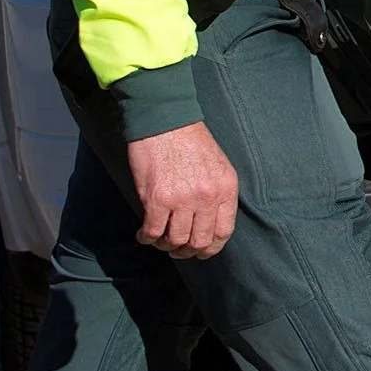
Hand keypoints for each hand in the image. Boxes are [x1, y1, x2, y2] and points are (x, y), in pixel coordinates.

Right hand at [128, 122, 238, 259]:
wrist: (164, 119)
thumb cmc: (189, 139)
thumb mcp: (217, 165)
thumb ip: (216, 193)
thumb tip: (208, 221)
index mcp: (226, 189)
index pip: (223, 233)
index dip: (210, 248)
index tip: (200, 250)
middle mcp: (207, 197)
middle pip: (199, 242)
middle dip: (187, 252)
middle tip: (177, 250)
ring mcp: (182, 200)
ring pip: (175, 241)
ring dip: (165, 245)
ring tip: (159, 240)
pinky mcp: (157, 198)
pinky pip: (153, 231)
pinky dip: (147, 238)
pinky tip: (144, 235)